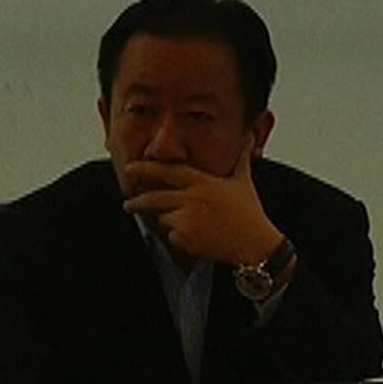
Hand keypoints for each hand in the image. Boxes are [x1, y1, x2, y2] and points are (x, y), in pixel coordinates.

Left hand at [122, 134, 283, 266]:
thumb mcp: (244, 182)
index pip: (167, 172)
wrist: (255, 243)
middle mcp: (191, 198)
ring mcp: (186, 218)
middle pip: (153, 198)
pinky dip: (179, 238)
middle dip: (136, 201)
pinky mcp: (184, 237)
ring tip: (190, 225)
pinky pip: (171, 236)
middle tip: (128, 204)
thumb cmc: (249, 213)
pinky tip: (197, 238)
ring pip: (162, 219)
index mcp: (202, 182)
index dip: (146, 169)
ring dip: (169, 222)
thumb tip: (250, 140)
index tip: (130, 168)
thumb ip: (241, 160)